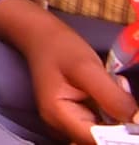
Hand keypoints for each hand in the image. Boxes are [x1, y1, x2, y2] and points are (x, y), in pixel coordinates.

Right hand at [0, 0, 132, 143]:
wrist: (41, 35)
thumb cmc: (60, 48)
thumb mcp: (88, 68)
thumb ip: (113, 97)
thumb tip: (138, 120)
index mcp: (58, 116)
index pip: (97, 140)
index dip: (121, 136)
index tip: (134, 118)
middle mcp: (61, 125)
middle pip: (99, 139)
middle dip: (120, 123)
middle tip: (122, 94)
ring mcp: (67, 122)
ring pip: (102, 133)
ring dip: (118, 117)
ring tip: (115, 89)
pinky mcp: (76, 116)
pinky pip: (100, 124)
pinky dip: (112, 113)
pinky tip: (111, 94)